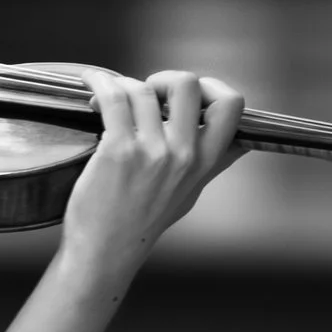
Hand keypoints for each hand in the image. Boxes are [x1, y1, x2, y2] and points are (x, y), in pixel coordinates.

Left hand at [56, 67, 244, 290]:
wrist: (105, 252)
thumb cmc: (142, 223)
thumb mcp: (190, 194)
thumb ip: (213, 164)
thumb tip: (241, 143)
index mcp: (204, 162)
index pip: (231, 106)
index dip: (211, 86)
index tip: (188, 93)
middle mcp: (183, 155)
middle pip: (187, 84)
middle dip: (163, 79)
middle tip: (144, 94)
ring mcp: (151, 152)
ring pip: (143, 88)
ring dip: (120, 83)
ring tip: (105, 96)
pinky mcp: (117, 151)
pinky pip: (112, 97)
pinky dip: (99, 83)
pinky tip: (90, 84)